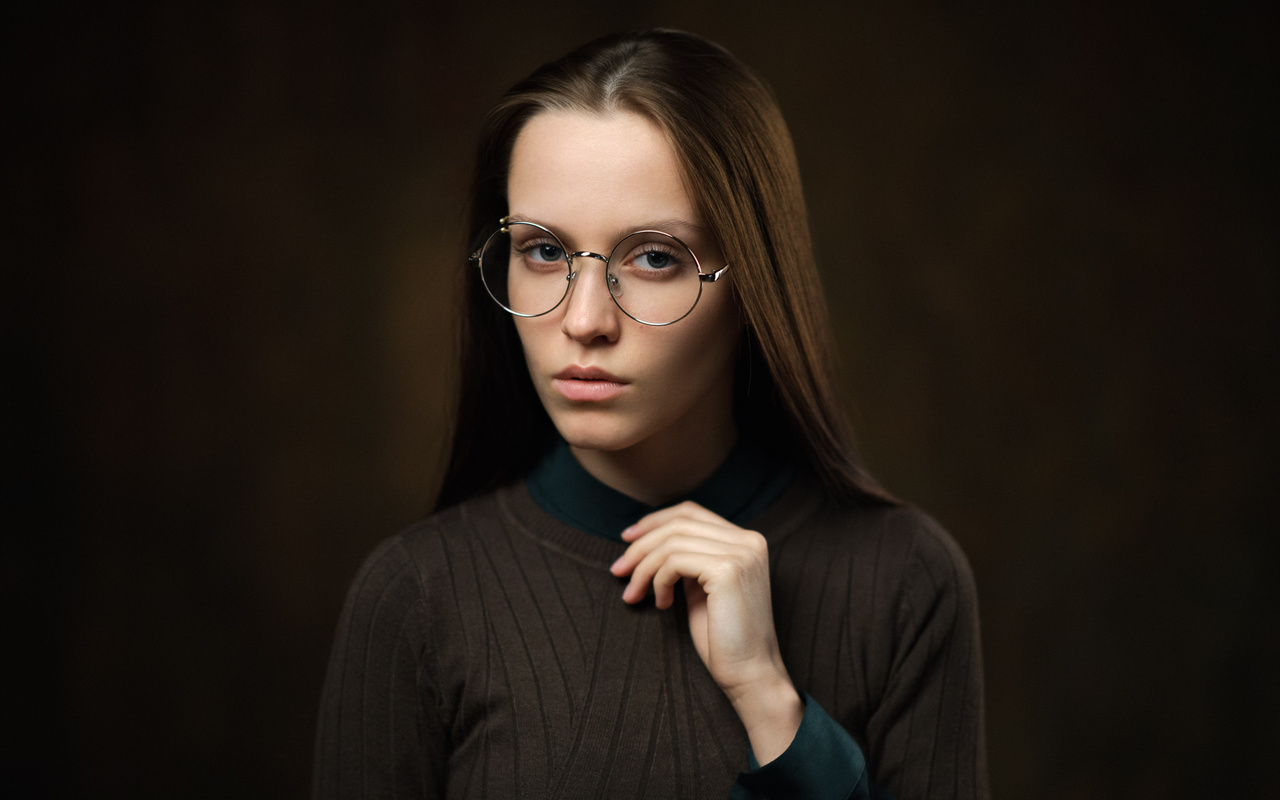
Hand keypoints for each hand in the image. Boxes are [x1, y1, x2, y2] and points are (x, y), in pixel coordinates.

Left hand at [609, 501, 802, 762]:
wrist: (751, 674)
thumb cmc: (725, 639)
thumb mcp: (703, 589)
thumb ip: (688, 561)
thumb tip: (650, 541)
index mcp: (747, 541)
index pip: (691, 512)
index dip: (655, 521)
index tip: (627, 539)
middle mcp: (749, 541)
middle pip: (678, 523)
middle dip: (641, 545)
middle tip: (618, 570)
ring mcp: (741, 553)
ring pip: (672, 542)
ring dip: (643, 568)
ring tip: (634, 595)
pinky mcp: (728, 569)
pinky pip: (674, 561)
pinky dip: (658, 581)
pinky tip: (661, 604)